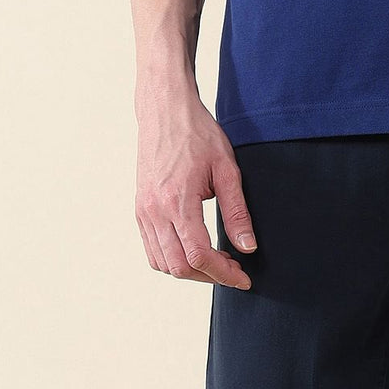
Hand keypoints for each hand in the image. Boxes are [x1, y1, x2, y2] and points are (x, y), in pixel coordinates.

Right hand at [134, 94, 257, 289]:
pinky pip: (152, 249)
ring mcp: (143, 212)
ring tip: (216, 260)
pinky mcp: (140, 209)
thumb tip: (247, 247)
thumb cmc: (197, 133)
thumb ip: (236, 211)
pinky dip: (172, 259)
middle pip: (179, 267)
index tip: (243, 277)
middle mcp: (154, 211)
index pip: (198, 255)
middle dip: (209, 276)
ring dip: (190, 271)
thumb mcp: (226, 168)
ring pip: (163, 263)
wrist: (165, 111)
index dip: (223, 273)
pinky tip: (193, 249)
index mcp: (177, 201)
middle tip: (234, 269)